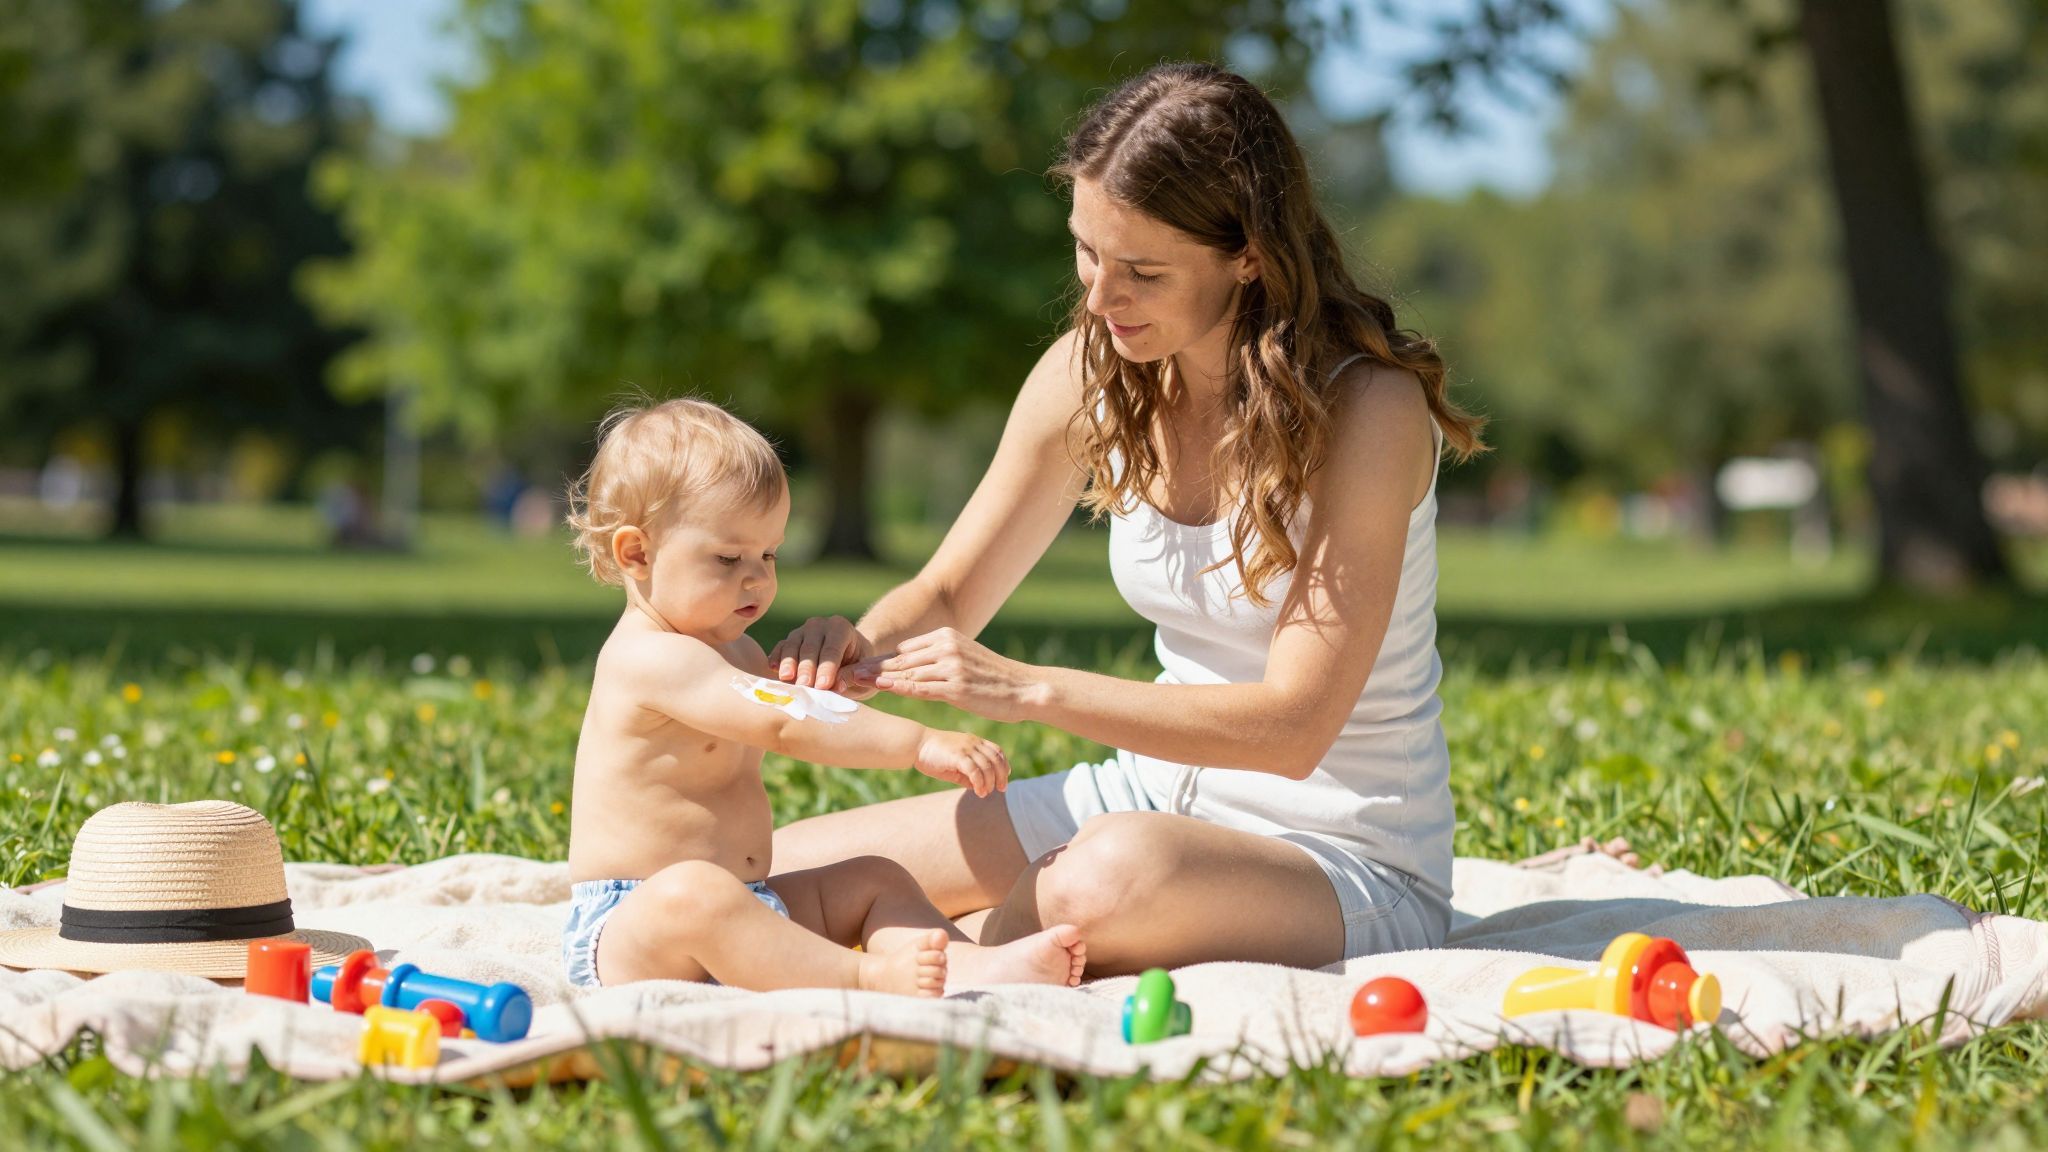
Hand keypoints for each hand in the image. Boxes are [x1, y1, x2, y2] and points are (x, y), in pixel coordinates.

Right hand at [768, 615, 874, 697]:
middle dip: (807, 668)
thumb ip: (849, 677)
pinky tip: (773, 669)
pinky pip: (781, 648)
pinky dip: (776, 658)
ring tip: (787, 679)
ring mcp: (802, 631)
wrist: (848, 655)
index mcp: (841, 628)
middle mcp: (820, 625)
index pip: (833, 649)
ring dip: (789, 664)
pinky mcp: (789, 641)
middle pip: (811, 647)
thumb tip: (836, 686)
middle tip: (804, 686)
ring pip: (793, 646)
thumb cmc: (856, 665)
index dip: (827, 668)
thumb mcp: (860, 672)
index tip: (823, 685)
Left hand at [860, 627, 1046, 722]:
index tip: (853, 666)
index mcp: (946, 636)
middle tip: (840, 673)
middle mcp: (946, 646)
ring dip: (874, 678)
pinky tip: (879, 691)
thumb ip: (938, 660)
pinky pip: (919, 687)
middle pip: (898, 658)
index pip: (903, 649)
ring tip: (850, 683)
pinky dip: (896, 688)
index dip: (876, 660)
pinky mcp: (956, 686)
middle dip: (868, 667)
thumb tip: (911, 668)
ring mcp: (951, 665)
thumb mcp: (964, 660)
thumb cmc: (994, 680)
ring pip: (904, 672)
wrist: (1025, 688)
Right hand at [914, 729, 1009, 797]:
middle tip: (1001, 789)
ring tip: (985, 793)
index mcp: (973, 741)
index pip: (997, 751)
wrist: (915, 744)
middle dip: (1001, 775)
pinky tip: (978, 792)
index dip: (1004, 764)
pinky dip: (980, 783)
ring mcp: (966, 748)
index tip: (1005, 776)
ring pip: (987, 767)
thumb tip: (978, 786)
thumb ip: (967, 773)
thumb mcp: (954, 763)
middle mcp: (973, 742)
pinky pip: (975, 771)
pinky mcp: (957, 756)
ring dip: (990, 782)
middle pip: (996, 759)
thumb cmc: (933, 754)